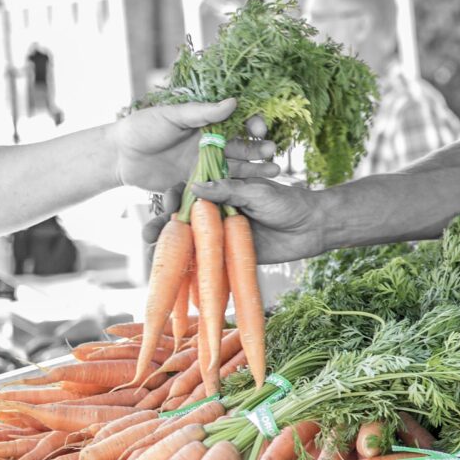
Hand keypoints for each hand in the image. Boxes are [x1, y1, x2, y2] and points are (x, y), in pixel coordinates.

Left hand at [108, 99, 279, 190]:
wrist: (120, 157)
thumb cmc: (143, 128)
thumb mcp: (172, 116)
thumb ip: (202, 112)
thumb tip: (233, 102)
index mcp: (206, 122)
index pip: (237, 120)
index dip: (252, 123)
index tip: (259, 129)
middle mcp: (210, 143)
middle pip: (242, 145)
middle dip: (259, 148)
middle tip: (272, 152)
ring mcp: (206, 164)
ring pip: (237, 166)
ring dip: (256, 168)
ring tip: (275, 171)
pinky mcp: (199, 183)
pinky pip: (222, 186)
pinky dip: (239, 188)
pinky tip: (255, 190)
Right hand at [143, 178, 318, 264]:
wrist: (312, 227)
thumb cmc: (286, 202)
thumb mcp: (256, 191)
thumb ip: (227, 190)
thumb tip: (194, 188)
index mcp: (221, 189)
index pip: (189, 191)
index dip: (175, 197)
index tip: (168, 202)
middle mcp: (216, 211)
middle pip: (183, 217)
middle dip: (163, 225)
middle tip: (147, 234)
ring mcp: (221, 234)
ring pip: (190, 239)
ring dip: (169, 246)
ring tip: (151, 251)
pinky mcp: (229, 254)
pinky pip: (206, 260)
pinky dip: (189, 265)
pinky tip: (172, 271)